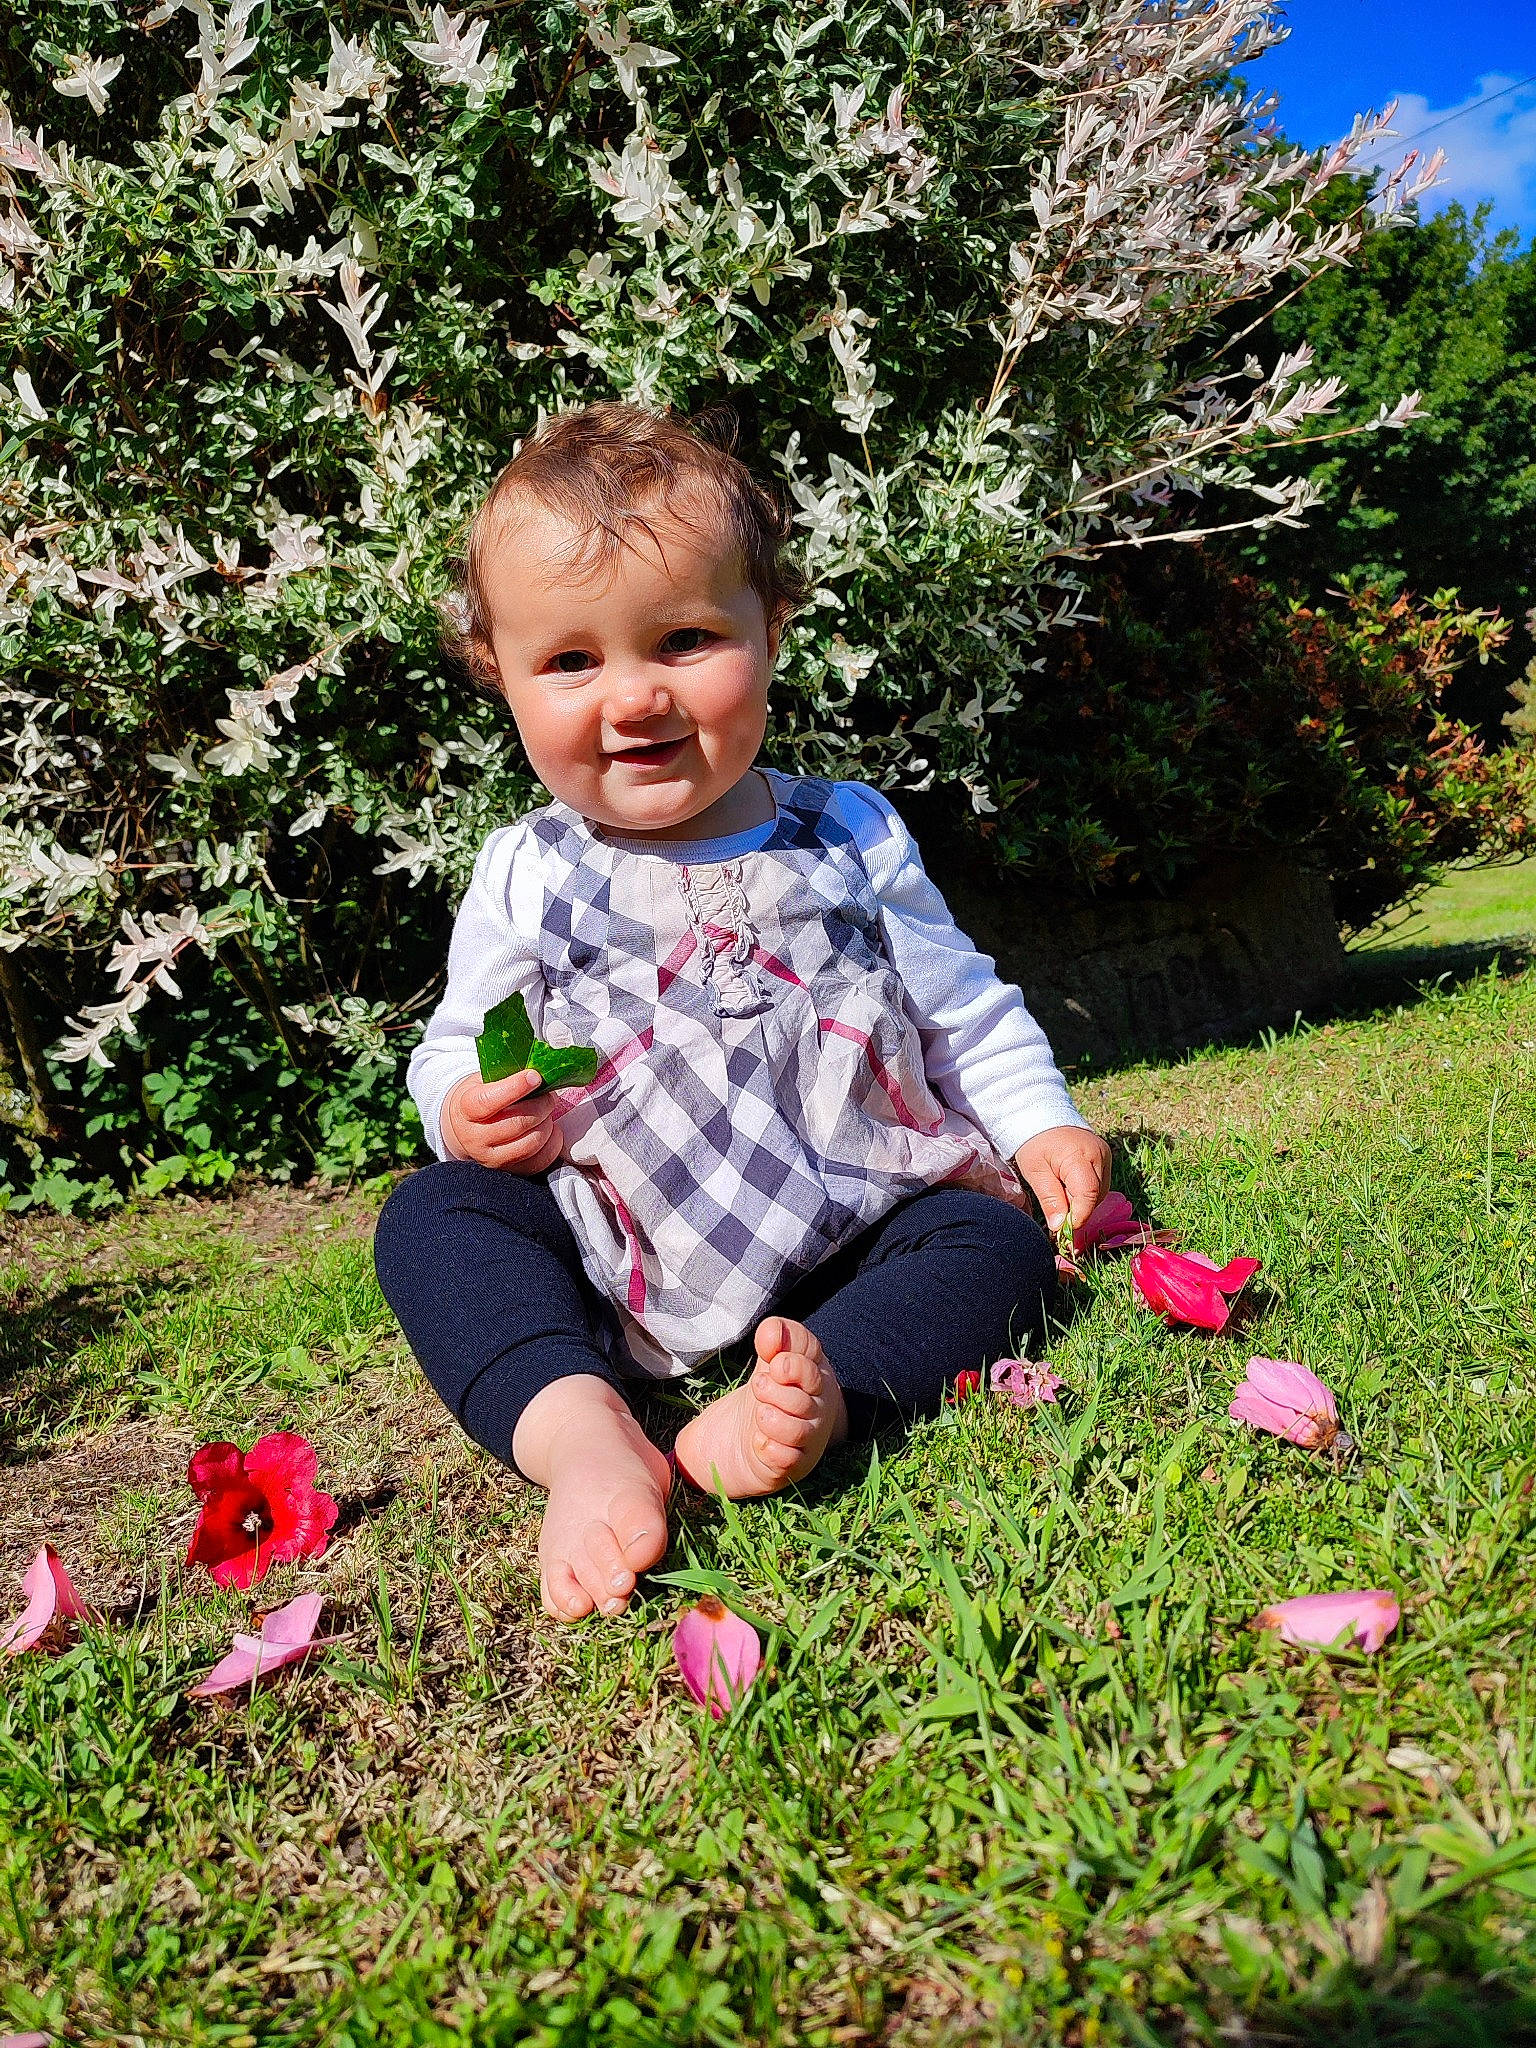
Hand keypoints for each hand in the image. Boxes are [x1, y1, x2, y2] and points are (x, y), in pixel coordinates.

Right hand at [443, 1070, 562, 1172]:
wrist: (466, 1128)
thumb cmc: (481, 1098)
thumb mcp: (483, 1081)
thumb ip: (506, 1076)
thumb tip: (538, 1071)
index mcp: (466, 1110)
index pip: (488, 1101)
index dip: (515, 1088)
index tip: (535, 1077)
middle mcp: (475, 1139)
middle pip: (516, 1124)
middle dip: (541, 1106)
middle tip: (548, 1095)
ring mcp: (491, 1159)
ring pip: (530, 1144)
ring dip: (547, 1124)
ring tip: (547, 1112)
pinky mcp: (510, 1170)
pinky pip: (539, 1161)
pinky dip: (553, 1144)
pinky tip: (551, 1129)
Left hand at [1013, 1124, 1112, 1236]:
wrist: (1042, 1117)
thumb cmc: (1035, 1143)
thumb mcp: (1035, 1172)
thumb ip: (1050, 1199)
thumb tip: (1060, 1228)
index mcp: (1080, 1156)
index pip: (1088, 1194)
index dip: (1078, 1216)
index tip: (1064, 1230)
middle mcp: (1099, 1155)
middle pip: (1095, 1196)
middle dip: (1078, 1211)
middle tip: (1058, 1217)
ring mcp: (1105, 1156)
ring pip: (1099, 1193)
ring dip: (1082, 1202)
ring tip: (1060, 1197)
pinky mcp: (1105, 1158)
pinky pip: (1100, 1184)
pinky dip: (1086, 1193)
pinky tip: (1069, 1189)